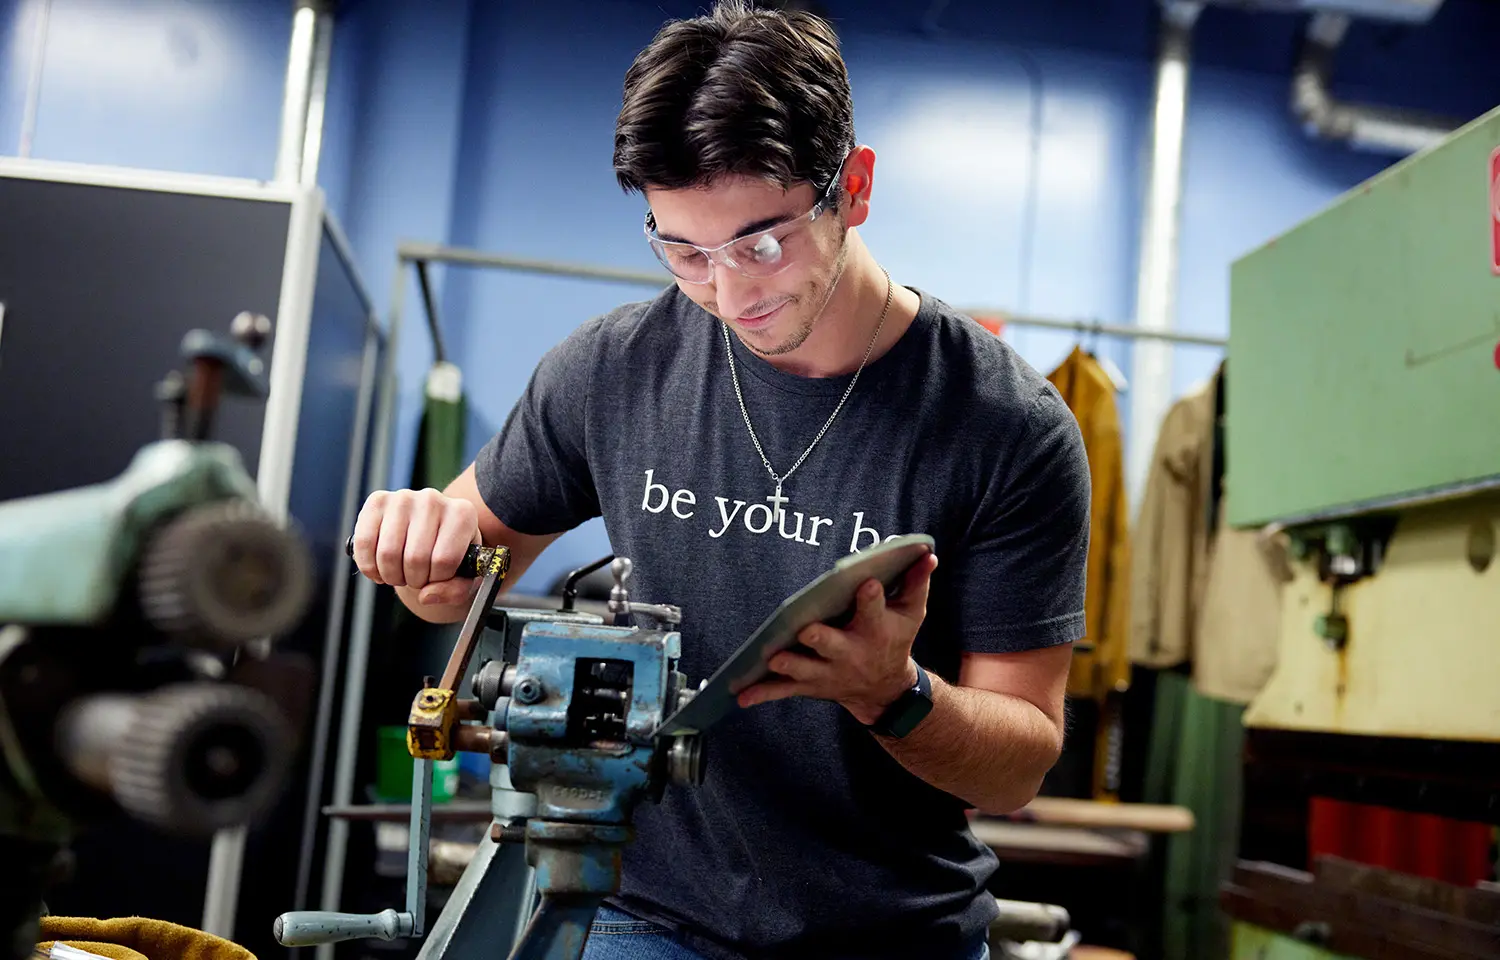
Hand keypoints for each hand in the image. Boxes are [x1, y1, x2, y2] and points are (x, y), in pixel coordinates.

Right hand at [350, 488, 480, 606]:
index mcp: (462, 514)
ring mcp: (403, 498)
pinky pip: (364, 543)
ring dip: (392, 576)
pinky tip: (380, 569)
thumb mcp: (464, 576)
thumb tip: (426, 596)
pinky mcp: (377, 502)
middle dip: (414, 580)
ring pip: (388, 553)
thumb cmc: (450, 555)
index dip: (438, 579)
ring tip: (401, 573)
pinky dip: (369, 566)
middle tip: (417, 578)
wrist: (430, 535)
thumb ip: (455, 591)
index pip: (444, 559)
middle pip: (415, 558)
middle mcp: (433, 499)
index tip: (438, 577)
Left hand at [737, 552, 938, 724]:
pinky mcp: (809, 685)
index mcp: (875, 631)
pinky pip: (782, 691)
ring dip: (790, 665)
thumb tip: (926, 554)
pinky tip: (740, 695)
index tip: (868, 584)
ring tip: (772, 658)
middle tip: (808, 629)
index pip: (875, 611)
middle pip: (833, 645)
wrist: (884, 688)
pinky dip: (761, 693)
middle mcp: (850, 654)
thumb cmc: (894, 638)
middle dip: (822, 638)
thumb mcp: (912, 612)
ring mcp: (827, 672)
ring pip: (804, 670)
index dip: (871, 599)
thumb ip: (916, 582)